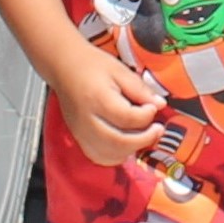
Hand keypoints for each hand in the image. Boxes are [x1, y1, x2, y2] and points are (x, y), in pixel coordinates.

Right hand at [52, 43, 167, 167]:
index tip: (153, 107)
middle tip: (157, 129)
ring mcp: (80, 133)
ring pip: (108, 155)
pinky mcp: (78, 138)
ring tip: (143, 136)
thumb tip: (160, 105)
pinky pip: (98, 157)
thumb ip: (140, 89)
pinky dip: (115, 156)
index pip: (127, 118)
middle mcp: (87, 121)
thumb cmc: (93, 65)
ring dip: (131, 149)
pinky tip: (127, 144)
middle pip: (118, 142)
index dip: (147, 116)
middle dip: (144, 139)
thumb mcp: (121, 70)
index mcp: (98, 99)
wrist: (64, 67)